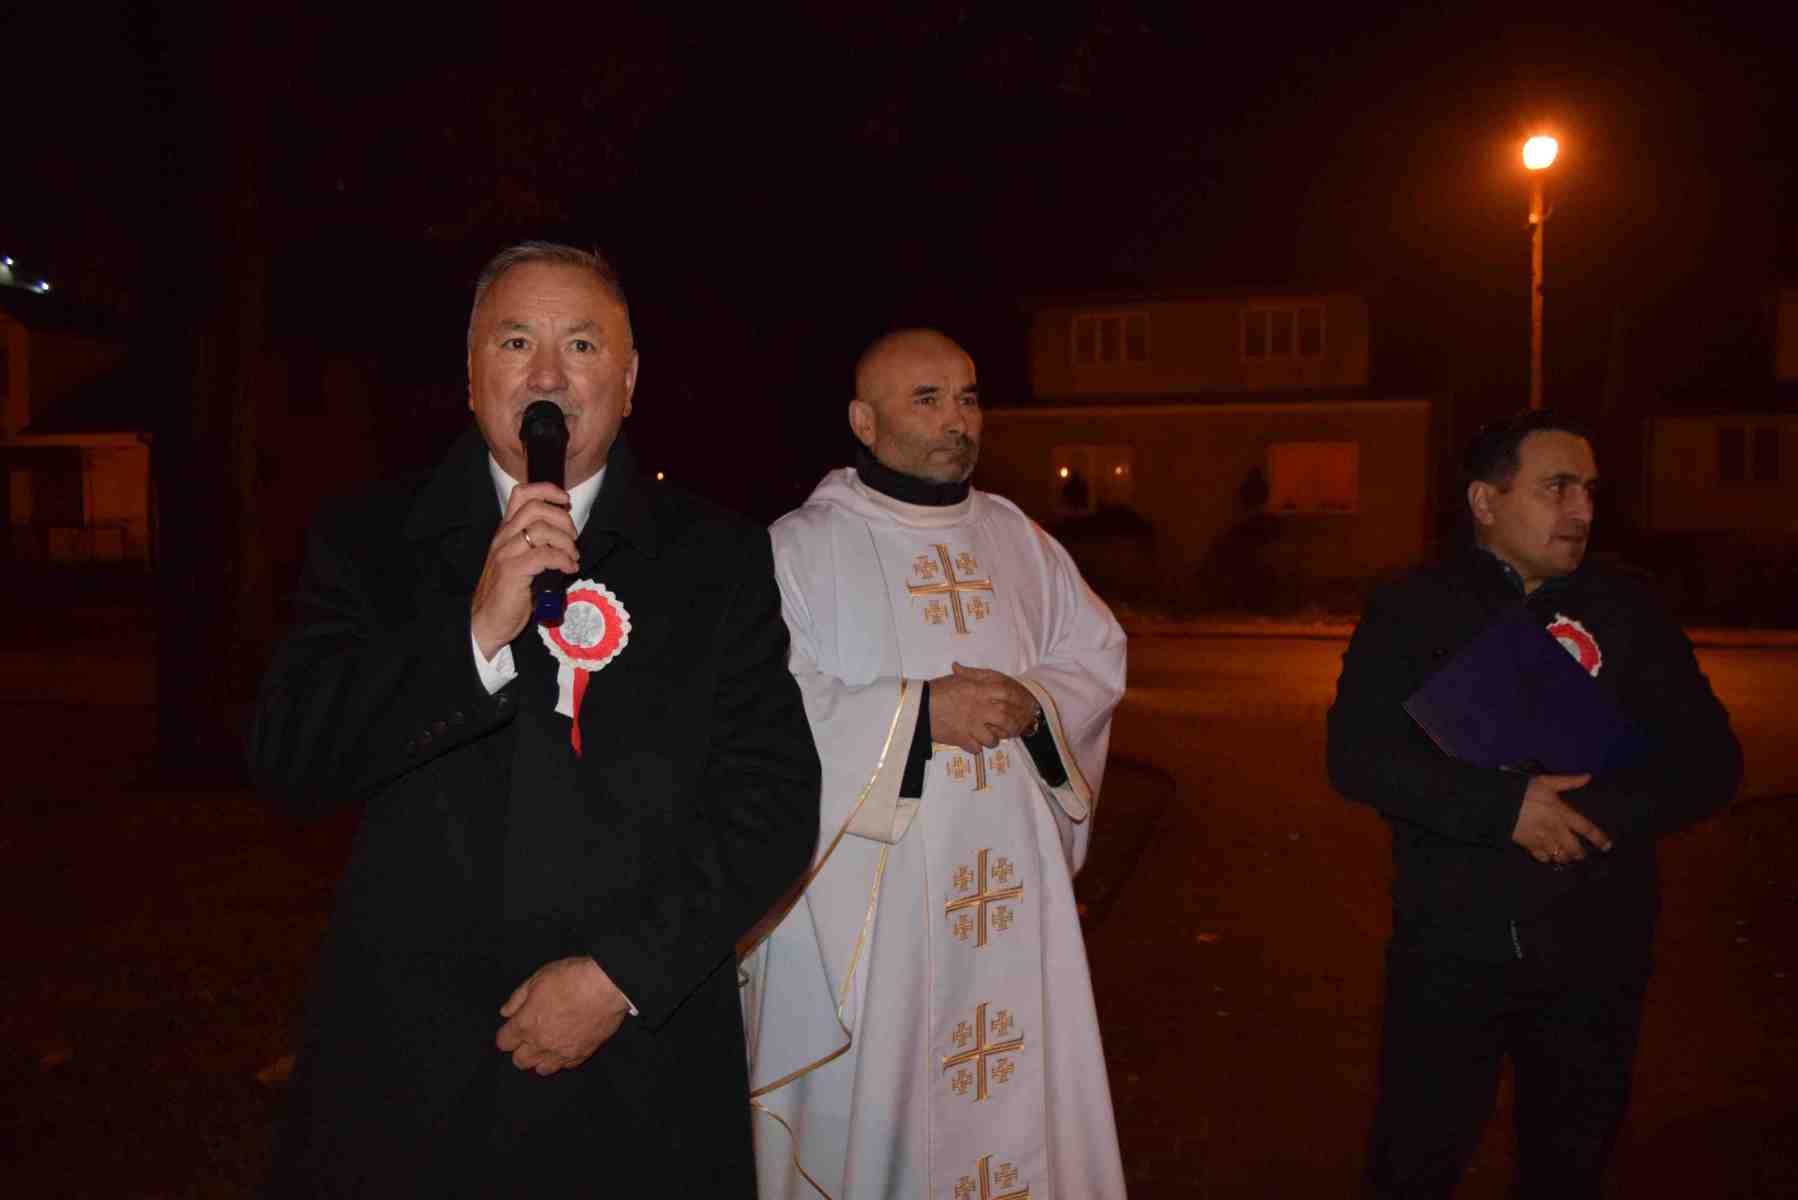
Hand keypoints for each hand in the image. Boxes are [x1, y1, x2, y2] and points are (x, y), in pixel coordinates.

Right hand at [470, 482, 579, 659]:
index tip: (565, 500)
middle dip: (562, 519)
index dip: (546, 490)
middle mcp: (504, 538)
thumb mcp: (520, 560)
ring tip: (572, 557)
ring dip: (565, 542)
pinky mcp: (512, 571)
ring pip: (541, 530)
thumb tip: (567, 537)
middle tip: (573, 538)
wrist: (487, 621)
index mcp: (506, 531)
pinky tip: (569, 569)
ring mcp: (506, 553)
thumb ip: (536, 545)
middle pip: (535, 508)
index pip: (521, 494)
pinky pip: (544, 555)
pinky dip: (563, 560)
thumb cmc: (508, 593)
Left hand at [494, 956, 629, 1076]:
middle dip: (521, 1049)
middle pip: (520, 1061)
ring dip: (540, 1058)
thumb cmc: (571, 977)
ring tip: (548, 1043)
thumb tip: (506, 1012)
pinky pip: (566, 1066)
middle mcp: (541, 1043)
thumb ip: (518, 998)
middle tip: (530, 1035)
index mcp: (526, 1024)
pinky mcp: (582, 1054)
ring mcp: (562, 1052)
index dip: (507, 1034)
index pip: (503, 1042)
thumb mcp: (538, 978)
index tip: (514, 1026)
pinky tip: (567, 1044)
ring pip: (542, 1069)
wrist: (607, 986)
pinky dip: (563, 1058)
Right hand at [928, 663, 1037, 752]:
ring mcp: (971, 725)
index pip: (1006, 694)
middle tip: (1008, 728)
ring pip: (992, 738)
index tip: (1015, 705)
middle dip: (1010, 725)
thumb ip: (972, 675)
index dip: (1015, 700)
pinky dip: (976, 747)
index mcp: (979, 691)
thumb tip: (976, 671)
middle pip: (1005, 718)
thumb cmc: (937, 690)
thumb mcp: (957, 678)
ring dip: (992, 739)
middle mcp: (979, 708)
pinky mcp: (961, 738)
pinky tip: (972, 742)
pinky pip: (976, 748)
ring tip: (988, 738)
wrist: (919, 706)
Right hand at [1511, 773, 1611, 865]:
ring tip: (1566, 857)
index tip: (1607, 846)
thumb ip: (1568, 781)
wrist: (1498, 804)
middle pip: (1574, 848)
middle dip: (1580, 854)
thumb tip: (1588, 777)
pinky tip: (1547, 855)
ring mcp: (1543, 840)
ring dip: (1565, 857)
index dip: (1599, 838)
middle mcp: (1556, 830)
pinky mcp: (1529, 846)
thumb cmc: (1523, 790)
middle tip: (1581, 854)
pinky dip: (1547, 858)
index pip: (1586, 828)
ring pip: (1560, 856)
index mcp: (1562, 813)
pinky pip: (1543, 857)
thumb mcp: (1546, 781)